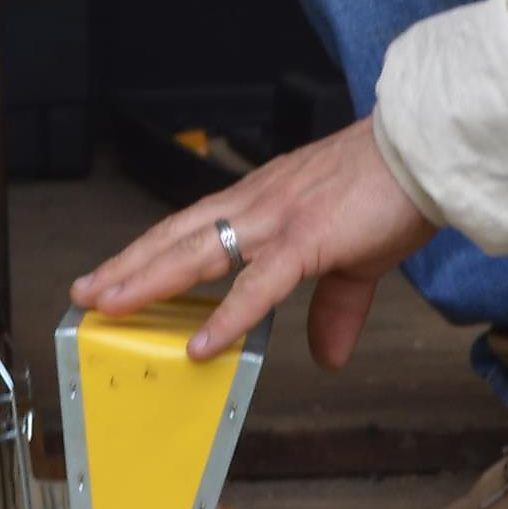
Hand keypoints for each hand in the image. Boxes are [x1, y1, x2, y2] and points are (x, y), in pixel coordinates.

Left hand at [69, 116, 436, 369]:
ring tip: (109, 306)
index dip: (149, 250)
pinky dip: (227, 315)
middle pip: (176, 237)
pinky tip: (202, 343)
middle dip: (128, 267)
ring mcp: (276, 219)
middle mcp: (257, 204)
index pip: (191, 226)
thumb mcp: (355, 256)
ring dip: (148, 281)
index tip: (115, 270)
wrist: (422, 152)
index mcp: (263, 201)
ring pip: (197, 253)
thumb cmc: (390, 191)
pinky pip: (258, 284)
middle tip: (85, 292)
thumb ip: (333, 307)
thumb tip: (328, 355)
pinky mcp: (307, 240)